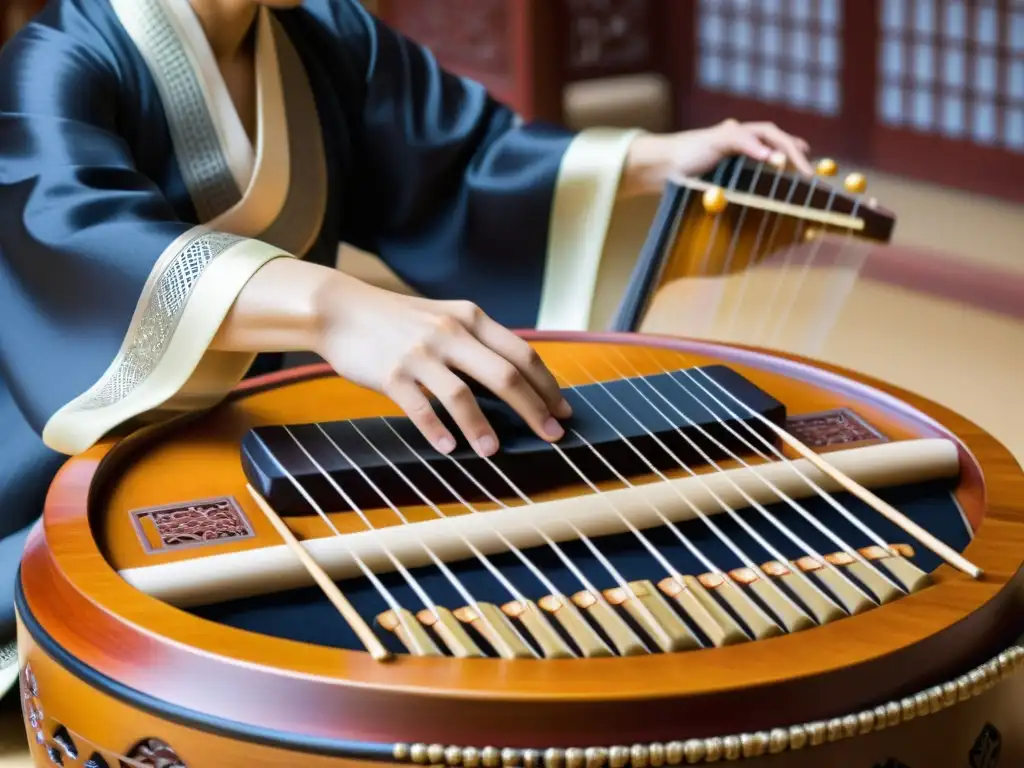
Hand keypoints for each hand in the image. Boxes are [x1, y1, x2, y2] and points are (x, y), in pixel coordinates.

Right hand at [314, 274, 571, 456]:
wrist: (341, 310)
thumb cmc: (398, 320)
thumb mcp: (444, 318)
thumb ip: (477, 342)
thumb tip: (515, 380)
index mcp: (470, 319)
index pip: (522, 353)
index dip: (547, 385)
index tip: (563, 410)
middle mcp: (450, 334)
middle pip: (504, 375)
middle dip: (534, 409)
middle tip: (552, 436)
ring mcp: (420, 354)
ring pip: (462, 395)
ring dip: (482, 427)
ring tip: (494, 451)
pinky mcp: (391, 373)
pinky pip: (419, 408)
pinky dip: (436, 430)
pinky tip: (448, 448)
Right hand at [622, 119, 812, 197]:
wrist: (660, 166)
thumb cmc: (685, 177)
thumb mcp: (717, 181)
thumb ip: (735, 185)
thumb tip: (749, 203)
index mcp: (741, 143)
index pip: (774, 141)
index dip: (792, 148)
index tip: (808, 162)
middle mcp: (738, 134)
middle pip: (775, 135)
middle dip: (794, 152)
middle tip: (809, 174)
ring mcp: (728, 134)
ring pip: (764, 132)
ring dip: (782, 148)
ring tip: (794, 163)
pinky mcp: (716, 139)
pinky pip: (740, 139)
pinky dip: (755, 147)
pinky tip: (768, 156)